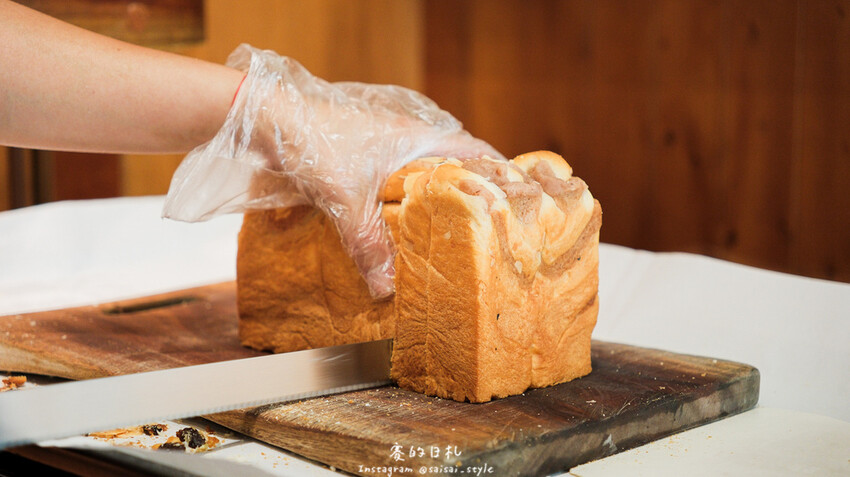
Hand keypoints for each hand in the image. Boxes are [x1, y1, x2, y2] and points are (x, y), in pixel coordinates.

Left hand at [163, 44, 501, 298]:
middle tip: (481, 225)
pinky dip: (399, 197)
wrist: (266, 119)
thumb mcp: (347, 200)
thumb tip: (385, 288)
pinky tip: (394, 222)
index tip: (514, 199)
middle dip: (466, 191)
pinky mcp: (359, 152)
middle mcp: (406, 136)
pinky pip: (391, 177)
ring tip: (443, 230)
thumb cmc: (314, 143)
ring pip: (419, 171)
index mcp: (418, 137)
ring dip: (430, 195)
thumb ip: (368, 243)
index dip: (496, 173)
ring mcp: (382, 143)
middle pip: (450, 162)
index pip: (474, 151)